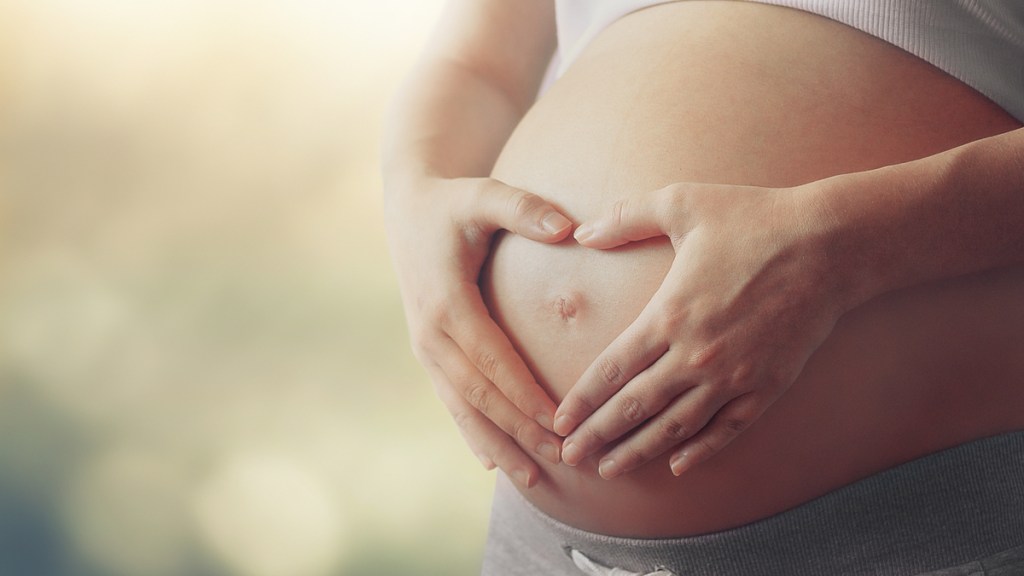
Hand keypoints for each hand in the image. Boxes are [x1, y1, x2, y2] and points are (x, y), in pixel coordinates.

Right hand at [384, 176, 571, 487]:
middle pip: (478, 395)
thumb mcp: (483, 195)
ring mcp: (426, 347)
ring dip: (496, 444)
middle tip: (559, 461)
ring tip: (531, 479)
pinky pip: (451, 400)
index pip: (491, 360)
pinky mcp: (428, 353)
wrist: (407, 209)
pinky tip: (492, 461)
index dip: (523, 394)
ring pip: (463, 408)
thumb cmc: (452, 203)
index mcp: (445, 303)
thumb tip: (567, 228)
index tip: (557, 423)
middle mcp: (430, 334)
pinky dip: (472, 432)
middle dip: (518, 431)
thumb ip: (523, 208)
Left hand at [553, 182, 849, 477]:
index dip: (582, 401)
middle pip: (635, 407)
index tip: (559, 422)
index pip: (611, 370)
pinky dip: (700, 450)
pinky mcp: (768, 386)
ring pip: (675, 427)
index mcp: (669, 314)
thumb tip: (581, 231)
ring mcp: (733, 376)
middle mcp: (696, 354)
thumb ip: (627, 217)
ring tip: (610, 471)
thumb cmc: (755, 219)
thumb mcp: (683, 203)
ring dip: (639, 451)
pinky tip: (678, 465)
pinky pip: (727, 429)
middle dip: (598, 436)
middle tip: (570, 458)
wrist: (831, 244)